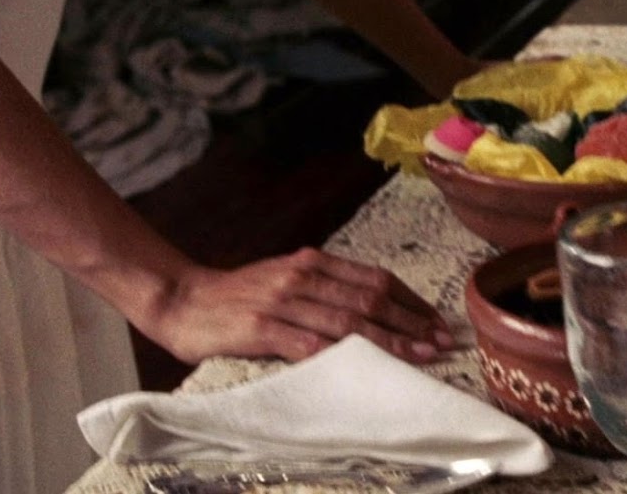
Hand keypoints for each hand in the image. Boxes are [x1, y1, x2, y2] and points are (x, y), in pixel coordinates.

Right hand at [147, 248, 457, 365]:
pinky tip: (361, 365)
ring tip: (419, 354)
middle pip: (369, 299)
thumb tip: (374, 305)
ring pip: (346, 321)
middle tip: (442, 341)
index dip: (410, 300)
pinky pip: (304, 342)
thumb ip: (325, 288)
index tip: (436, 320)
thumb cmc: (240, 295)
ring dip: (388, 340)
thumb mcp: (287, 278)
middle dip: (411, 322)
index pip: (373, 279)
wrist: (185, 299)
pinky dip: (336, 353)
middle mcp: (302, 276)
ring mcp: (281, 301)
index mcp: (312, 262)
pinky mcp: (259, 328)